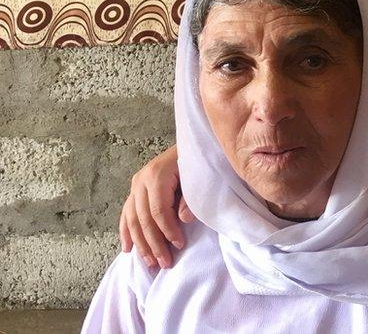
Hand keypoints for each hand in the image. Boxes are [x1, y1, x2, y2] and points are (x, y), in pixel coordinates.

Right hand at [118, 145, 192, 268]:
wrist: (192, 145)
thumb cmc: (198, 162)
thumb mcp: (198, 177)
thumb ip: (190, 199)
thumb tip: (183, 221)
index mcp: (156, 175)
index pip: (158, 211)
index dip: (168, 230)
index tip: (180, 245)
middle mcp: (141, 180)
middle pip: (144, 218)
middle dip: (154, 244)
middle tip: (164, 263)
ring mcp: (135, 185)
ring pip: (133, 219)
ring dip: (140, 244)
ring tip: (150, 263)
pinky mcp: (134, 189)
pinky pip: (126, 214)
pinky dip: (127, 232)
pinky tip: (128, 249)